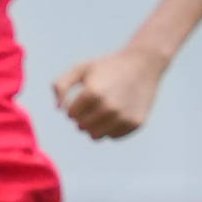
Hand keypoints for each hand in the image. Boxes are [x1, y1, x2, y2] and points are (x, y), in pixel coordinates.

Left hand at [50, 45, 168, 140]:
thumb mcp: (81, 69)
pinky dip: (110, 128)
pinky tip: (116, 113)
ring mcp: (123, 117)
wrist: (143, 64)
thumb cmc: (107, 67)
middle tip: (92, 104)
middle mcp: (109, 107)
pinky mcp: (135, 123)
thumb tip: (58, 109)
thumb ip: (61, 85)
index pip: (71, 115)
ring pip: (95, 136)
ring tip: (101, 111)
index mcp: (93, 93)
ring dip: (94, 126)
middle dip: (82, 118)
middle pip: (82, 127)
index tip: (83, 97)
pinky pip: (112, 136)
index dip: (74, 106)